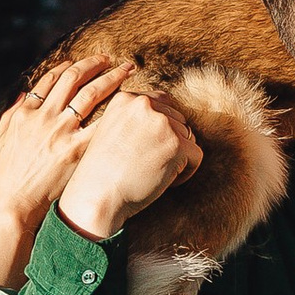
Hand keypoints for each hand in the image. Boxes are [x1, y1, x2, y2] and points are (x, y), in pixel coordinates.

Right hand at [0, 57, 133, 219]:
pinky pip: (101, 125)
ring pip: (90, 93)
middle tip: (111, 59)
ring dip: (110, 78)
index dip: (68, 67)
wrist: (11, 205)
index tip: (82, 62)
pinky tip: (129, 106)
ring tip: (126, 71)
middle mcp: (44, 116)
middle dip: (94, 64)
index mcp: (25, 112)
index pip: (51, 79)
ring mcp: (60, 132)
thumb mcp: (0, 140)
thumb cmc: (4, 178)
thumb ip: (11, 114)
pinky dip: (116, 112)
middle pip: (74, 78)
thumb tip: (24, 94)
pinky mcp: (75, 151)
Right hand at [59, 87, 203, 240]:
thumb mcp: (111, 131)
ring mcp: (161, 123)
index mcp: (125, 99)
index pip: (162, 103)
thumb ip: (136, 119)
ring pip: (189, 138)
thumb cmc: (102, 173)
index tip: (146, 150)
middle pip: (178, 120)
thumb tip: (172, 121)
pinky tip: (166, 182)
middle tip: (149, 165)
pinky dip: (186, 173)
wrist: (97, 196)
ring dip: (178, 158)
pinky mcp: (176, 144)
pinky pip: (196, 156)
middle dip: (170, 143)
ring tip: (155, 173)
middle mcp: (144, 104)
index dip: (160, 130)